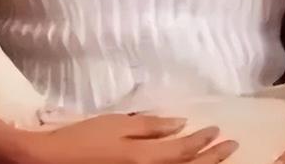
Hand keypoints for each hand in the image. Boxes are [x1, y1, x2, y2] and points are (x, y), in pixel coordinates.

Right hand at [24, 112, 238, 163]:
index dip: (205, 142)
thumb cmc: (84, 140)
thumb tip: (179, 124)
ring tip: (217, 158)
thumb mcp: (116, 126)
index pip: (185, 150)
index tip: (219, 130)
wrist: (53, 163)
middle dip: (214, 159)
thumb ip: (149, 126)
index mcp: (148, 159)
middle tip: (232, 146)